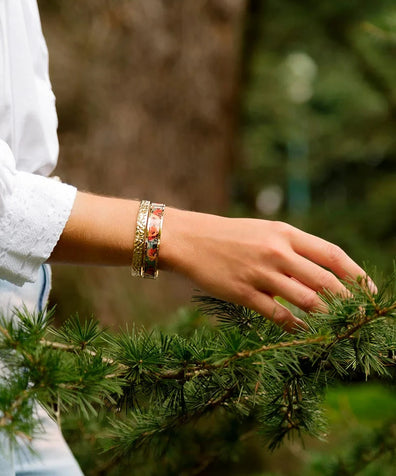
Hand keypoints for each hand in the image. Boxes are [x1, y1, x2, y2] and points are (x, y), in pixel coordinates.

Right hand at [161, 210, 370, 331]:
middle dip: (348, 301)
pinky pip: (278, 314)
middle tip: (360, 315)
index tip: (370, 291)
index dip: (357, 274)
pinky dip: (296, 325)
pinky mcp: (243, 292)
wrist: (190, 240)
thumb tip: (322, 273)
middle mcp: (276, 251)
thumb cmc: (230, 236)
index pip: (332, 254)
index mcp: (284, 233)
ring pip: (306, 300)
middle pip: (325, 280)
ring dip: (326, 316)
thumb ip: (292, 249)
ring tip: (337, 326)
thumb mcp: (264, 232)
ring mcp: (260, 273)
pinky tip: (305, 330)